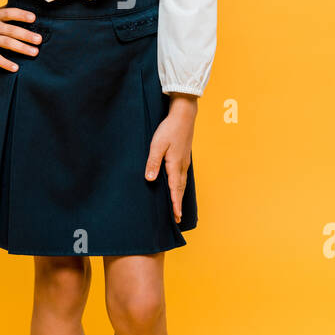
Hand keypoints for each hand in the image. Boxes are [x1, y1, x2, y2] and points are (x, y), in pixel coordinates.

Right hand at [0, 2, 40, 71]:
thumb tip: (30, 14)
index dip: (21, 15)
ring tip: (34, 52)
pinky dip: (5, 63)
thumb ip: (8, 15)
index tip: (33, 18)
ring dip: (21, 48)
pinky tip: (15, 68)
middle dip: (26, 35)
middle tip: (39, 40)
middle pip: (11, 30)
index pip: (9, 13)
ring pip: (6, 43)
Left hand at [144, 95, 197, 223]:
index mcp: (175, 165)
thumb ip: (153, 162)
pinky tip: (178, 185)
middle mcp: (182, 165)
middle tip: (178, 218)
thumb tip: (151, 180)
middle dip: (179, 204)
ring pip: (182, 182)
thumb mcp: (157, 145)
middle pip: (180, 189)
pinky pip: (182, 175)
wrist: (184, 115)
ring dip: (180, 195)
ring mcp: (184, 161)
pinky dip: (180, 185)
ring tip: (178, 206)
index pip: (175, 189)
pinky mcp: (184, 156)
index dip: (175, 203)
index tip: (176, 217)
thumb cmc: (169, 129)